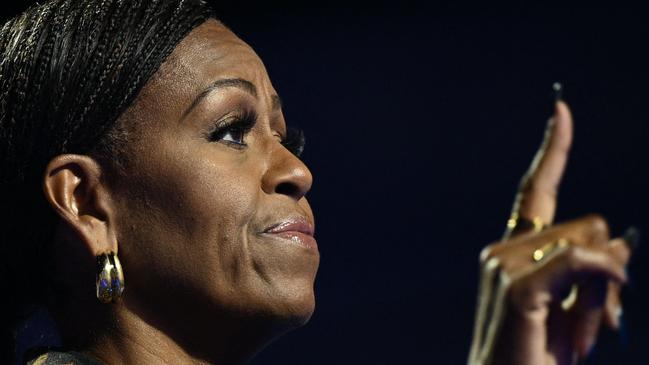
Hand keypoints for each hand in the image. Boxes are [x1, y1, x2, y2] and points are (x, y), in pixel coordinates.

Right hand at [468, 101, 631, 364]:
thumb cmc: (538, 355)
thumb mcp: (577, 311)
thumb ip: (595, 273)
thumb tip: (623, 243)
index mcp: (513, 250)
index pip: (534, 190)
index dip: (554, 149)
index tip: (561, 108)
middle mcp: (503, 249)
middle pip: (589, 224)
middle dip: (609, 272)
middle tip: (600, 327)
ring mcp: (505, 264)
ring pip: (592, 245)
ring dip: (606, 293)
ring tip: (583, 340)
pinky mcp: (516, 285)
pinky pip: (581, 262)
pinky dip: (602, 286)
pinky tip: (594, 326)